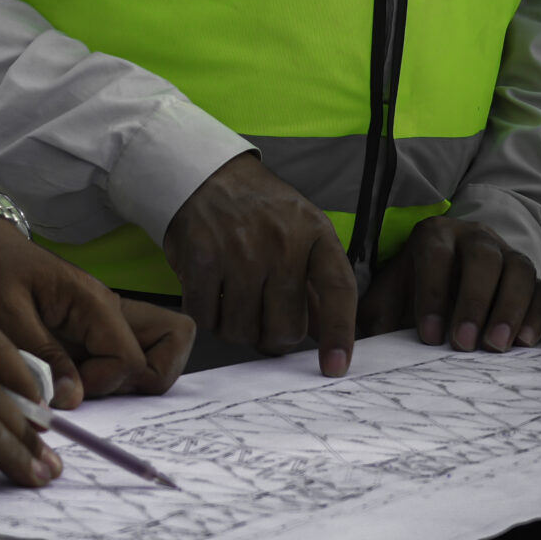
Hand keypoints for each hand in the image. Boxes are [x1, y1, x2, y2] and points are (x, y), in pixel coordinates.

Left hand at [0, 217, 194, 407]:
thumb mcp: (4, 314)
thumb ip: (42, 357)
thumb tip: (75, 400)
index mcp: (94, 302)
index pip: (132, 359)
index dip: (105, 383)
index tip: (66, 385)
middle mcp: (110, 312)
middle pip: (170, 347)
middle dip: (140, 380)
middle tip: (89, 386)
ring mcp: (104, 323)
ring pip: (154, 353)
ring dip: (129, 380)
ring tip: (82, 384)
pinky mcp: (90, 334)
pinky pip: (122, 358)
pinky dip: (110, 377)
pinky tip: (72, 381)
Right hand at [162, 150, 357, 375]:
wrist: (204, 173)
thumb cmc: (259, 210)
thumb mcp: (301, 230)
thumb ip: (316, 283)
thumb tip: (326, 337)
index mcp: (314, 233)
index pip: (338, 290)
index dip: (339, 334)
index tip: (334, 367)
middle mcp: (281, 242)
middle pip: (285, 328)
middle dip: (274, 336)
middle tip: (265, 319)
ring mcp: (239, 251)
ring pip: (243, 331)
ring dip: (238, 328)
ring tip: (236, 301)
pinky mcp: (201, 259)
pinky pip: (208, 319)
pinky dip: (209, 317)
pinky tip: (212, 295)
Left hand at [357, 216, 540, 351]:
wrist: (451, 274)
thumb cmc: (416, 289)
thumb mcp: (391, 295)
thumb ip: (377, 312)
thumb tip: (353, 343)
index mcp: (435, 235)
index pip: (436, 254)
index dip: (433, 293)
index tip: (429, 335)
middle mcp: (474, 237)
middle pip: (482, 258)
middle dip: (473, 300)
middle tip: (464, 343)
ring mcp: (507, 254)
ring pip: (518, 269)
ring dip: (508, 309)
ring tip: (496, 346)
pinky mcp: (532, 277)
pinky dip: (536, 315)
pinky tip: (524, 341)